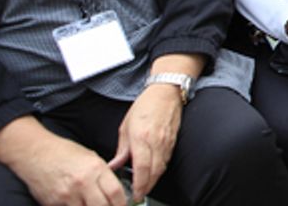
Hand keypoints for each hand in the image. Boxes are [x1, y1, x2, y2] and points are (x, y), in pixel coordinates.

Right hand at [0, 118, 127, 205]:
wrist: (35, 154)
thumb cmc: (63, 153)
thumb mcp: (91, 157)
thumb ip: (103, 174)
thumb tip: (115, 191)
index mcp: (95, 168)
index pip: (116, 192)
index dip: (123, 203)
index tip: (124, 205)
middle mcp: (82, 183)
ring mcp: (67, 195)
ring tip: (94, 203)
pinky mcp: (54, 203)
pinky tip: (80, 203)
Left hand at [108, 85, 181, 200]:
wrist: (167, 92)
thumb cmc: (145, 106)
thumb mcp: (126, 126)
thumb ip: (122, 149)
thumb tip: (114, 166)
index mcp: (141, 137)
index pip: (141, 168)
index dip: (138, 184)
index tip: (134, 194)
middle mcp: (156, 141)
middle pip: (153, 172)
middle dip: (145, 188)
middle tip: (137, 196)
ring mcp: (166, 142)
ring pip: (161, 168)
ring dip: (153, 181)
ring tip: (143, 189)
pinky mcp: (173, 141)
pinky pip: (166, 161)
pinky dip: (159, 171)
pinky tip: (153, 175)